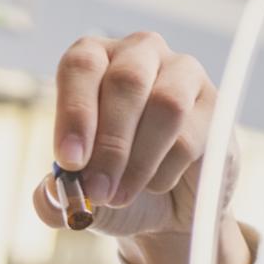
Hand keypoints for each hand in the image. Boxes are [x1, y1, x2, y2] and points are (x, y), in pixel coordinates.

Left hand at [31, 32, 251, 263]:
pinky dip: (165, 172)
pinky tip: (155, 184)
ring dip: (139, 161)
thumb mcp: (76, 196)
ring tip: (121, 195)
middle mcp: (138, 54)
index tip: (69, 161)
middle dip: (109, 144)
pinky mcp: (214, 105)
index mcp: (94, 61)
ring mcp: (182, 73)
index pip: (82, 66)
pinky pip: (192, 135)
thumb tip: (50, 192)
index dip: (74, 113)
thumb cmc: (112, 184)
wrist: (165, 208)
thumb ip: (51, 198)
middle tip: (98, 191)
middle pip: (127, 82)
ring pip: (166, 106)